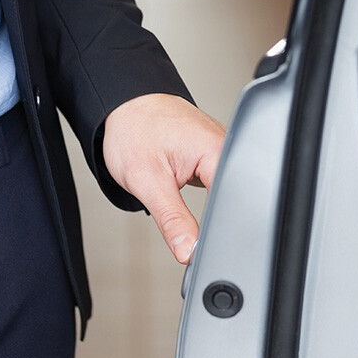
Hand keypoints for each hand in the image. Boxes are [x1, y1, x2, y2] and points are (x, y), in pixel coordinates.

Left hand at [102, 93, 225, 263]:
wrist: (123, 106)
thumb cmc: (132, 130)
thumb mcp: (148, 181)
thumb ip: (172, 220)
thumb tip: (190, 251)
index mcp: (218, 149)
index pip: (232, 203)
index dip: (216, 231)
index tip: (194, 244)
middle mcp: (226, 147)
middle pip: (233, 200)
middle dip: (211, 220)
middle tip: (180, 217)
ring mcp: (222, 150)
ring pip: (226, 194)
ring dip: (207, 206)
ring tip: (178, 191)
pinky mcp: (214, 154)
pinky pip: (219, 183)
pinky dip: (204, 195)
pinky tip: (186, 187)